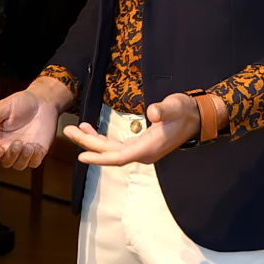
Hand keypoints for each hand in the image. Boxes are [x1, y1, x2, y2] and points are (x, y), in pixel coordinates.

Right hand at [0, 77, 70, 169]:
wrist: (43, 101)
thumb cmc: (23, 102)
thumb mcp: (6, 107)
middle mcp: (10, 146)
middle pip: (6, 161)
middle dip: (11, 155)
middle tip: (17, 143)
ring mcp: (24, 150)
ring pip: (19, 165)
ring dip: (23, 158)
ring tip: (28, 144)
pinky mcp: (37, 151)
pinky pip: (34, 162)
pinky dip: (35, 158)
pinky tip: (36, 147)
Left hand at [63, 92, 199, 165]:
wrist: (196, 117)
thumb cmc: (185, 111)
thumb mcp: (175, 106)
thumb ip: (163, 110)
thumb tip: (152, 112)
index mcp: (148, 148)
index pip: (119, 157)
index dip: (100, 156)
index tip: (82, 155)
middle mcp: (142, 153)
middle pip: (110, 153)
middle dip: (88, 143)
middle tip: (67, 131)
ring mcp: (141, 150)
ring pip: (111, 150)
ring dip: (93, 141)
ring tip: (75, 130)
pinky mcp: (140, 144)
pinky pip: (117, 146)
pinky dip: (103, 139)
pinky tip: (92, 131)